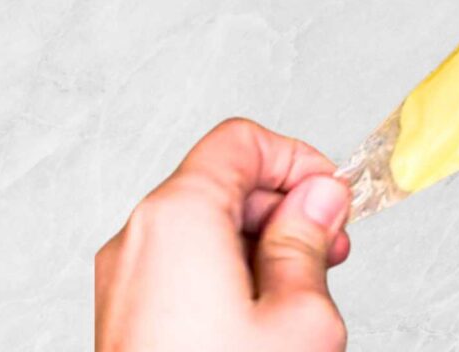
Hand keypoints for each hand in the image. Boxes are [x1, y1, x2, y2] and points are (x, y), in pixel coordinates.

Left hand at [96, 119, 352, 351]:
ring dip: (263, 243)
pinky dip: (230, 271)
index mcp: (178, 217)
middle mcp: (140, 237)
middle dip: (286, 206)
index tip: (332, 199)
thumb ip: (309, 240)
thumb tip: (319, 195)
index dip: (298, 159)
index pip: (241, 141)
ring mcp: (125, 277)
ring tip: (302, 293)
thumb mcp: (299, 316)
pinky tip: (264, 318)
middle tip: (331, 249)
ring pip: (205, 224)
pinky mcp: (127, 312)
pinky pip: (184, 263)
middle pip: (223, 179)